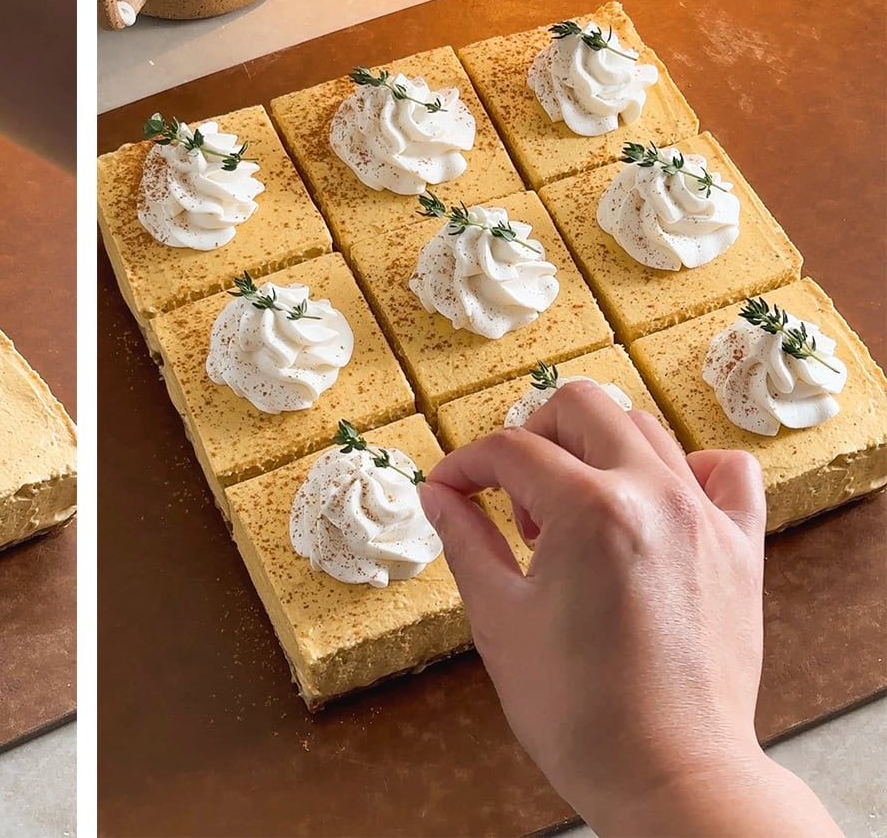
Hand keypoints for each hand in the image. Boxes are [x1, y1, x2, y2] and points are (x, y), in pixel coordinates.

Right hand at [418, 381, 838, 834]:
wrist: (668, 772)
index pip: (510, 451)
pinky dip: (685, 469)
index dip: (465, 466)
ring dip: (592, 451)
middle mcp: (655, 496)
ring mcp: (706, 517)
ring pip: (644, 429)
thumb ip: (466, 541)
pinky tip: (651, 503)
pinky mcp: (741, 548)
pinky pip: (725, 473)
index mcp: (590, 510)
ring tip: (570, 514)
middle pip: (581, 408)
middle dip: (529, 437)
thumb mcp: (500, 619)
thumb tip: (439, 496)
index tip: (447, 490)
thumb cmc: (579, 712)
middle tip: (511, 497)